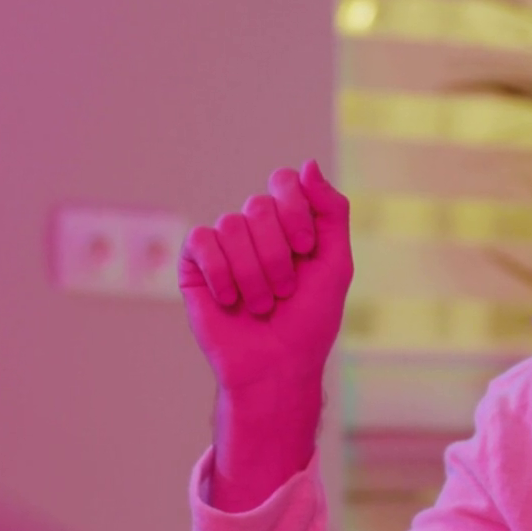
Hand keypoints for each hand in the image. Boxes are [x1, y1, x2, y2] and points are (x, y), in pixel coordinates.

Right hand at [179, 160, 352, 396]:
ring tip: (260, 305)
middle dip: (277, 255)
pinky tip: (230, 299)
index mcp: (288, 224)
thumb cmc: (309, 320)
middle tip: (284, 291)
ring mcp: (223, 245)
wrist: (276, 365)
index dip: (294, 211)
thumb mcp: (335, 263)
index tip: (305, 248)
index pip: (284, 182)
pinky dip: (222, 273)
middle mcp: (254, 229)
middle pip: (258, 207)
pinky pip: (201, 241)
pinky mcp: (195, 265)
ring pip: (231, 226)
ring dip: (253, 273)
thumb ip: (331, 211)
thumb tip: (307, 165)